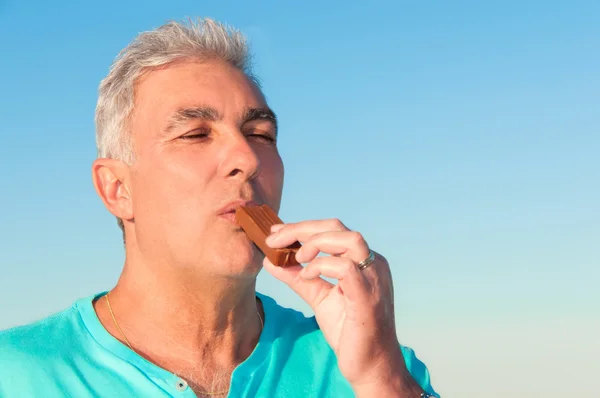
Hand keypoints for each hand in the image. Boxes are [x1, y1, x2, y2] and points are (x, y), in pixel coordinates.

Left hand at [263, 218, 409, 388]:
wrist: (370, 366)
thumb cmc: (350, 331)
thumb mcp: (320, 298)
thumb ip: (298, 279)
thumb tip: (271, 261)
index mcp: (363, 262)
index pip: (333, 231)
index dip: (302, 228)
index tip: (275, 232)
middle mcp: (372, 264)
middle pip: (338, 228)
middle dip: (301, 229)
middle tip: (274, 239)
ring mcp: (373, 278)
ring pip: (348, 239)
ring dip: (315, 242)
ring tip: (296, 257)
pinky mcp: (367, 296)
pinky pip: (346, 268)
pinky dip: (321, 265)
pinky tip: (306, 275)